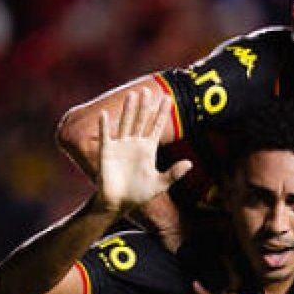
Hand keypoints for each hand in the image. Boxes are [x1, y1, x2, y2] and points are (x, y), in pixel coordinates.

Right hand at [95, 88, 190, 211]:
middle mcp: (134, 143)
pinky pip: (105, 137)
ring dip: (128, 110)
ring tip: (132, 95)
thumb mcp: (159, 184)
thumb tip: (189, 164)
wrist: (118, 203)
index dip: (162, 113)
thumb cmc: (138, 194)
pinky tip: (105, 114)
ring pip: (126, 123)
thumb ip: (174, 174)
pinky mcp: (106, 152)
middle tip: (148, 90)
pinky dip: (104, 127)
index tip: (168, 98)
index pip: (157, 127)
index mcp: (148, 149)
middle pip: (141, 120)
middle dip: (145, 106)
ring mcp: (120, 146)